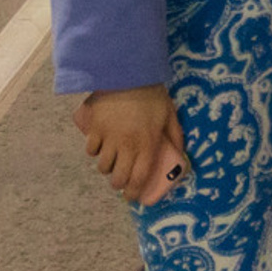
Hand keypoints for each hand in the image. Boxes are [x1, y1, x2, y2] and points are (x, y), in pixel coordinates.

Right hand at [74, 87, 189, 203]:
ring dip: (107, 169)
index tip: (132, 197)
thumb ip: (175, 135)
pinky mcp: (94, 128)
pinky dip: (94, 152)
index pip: (139, 178)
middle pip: (118, 177)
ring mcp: (109, 138)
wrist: (128, 73)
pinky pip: (90, 149)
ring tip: (111, 163)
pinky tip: (99, 147)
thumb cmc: (152, 94)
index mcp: (147, 144)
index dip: (135, 192)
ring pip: (103, 166)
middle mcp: (127, 146)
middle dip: (119, 184)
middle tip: (120, 182)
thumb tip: (181, 153)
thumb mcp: (170, 114)